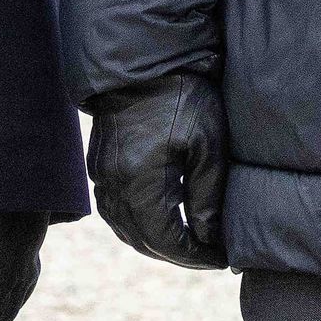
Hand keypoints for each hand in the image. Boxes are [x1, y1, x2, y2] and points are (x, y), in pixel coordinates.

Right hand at [85, 77, 227, 268]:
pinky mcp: (99, 165)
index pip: (165, 241)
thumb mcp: (207, 145)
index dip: (195, 256)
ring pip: (125, 229)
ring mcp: (101, 176)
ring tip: (191, 243)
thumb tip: (211, 238)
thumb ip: (207, 196)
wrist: (144, 61)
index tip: (221, 259)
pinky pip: (115, 210)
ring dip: (156, 242)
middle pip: (142, 241)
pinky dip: (138, 224)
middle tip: (211, 255)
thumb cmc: (182, 97)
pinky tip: (162, 221)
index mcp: (139, 183)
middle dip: (178, 254)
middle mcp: (113, 186)